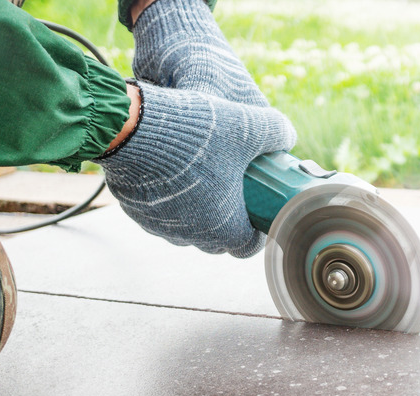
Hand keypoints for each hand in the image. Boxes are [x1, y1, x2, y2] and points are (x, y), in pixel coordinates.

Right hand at [97, 81, 295, 256]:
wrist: (132, 128)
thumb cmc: (196, 134)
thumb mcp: (249, 126)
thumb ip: (277, 132)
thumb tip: (287, 137)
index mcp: (224, 229)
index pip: (248, 246)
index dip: (256, 229)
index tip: (258, 207)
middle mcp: (191, 237)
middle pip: (218, 239)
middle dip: (229, 217)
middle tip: (234, 187)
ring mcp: (161, 227)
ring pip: (187, 226)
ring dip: (197, 208)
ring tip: (203, 174)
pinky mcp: (137, 213)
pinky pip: (161, 212)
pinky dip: (170, 198)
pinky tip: (173, 170)